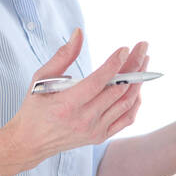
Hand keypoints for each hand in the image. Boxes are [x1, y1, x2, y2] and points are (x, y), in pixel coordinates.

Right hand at [6, 28, 149, 166]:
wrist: (31, 142)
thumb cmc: (34, 107)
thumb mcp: (40, 78)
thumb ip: (62, 55)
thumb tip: (79, 33)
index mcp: (67, 105)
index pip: (98, 82)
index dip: (114, 64)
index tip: (125, 48)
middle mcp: (84, 120)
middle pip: (118, 89)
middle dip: (134, 66)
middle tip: (142, 47)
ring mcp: (94, 130)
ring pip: (126, 103)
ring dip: (139, 81)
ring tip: (144, 61)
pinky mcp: (100, 136)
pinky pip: (126, 118)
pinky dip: (135, 101)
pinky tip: (138, 86)